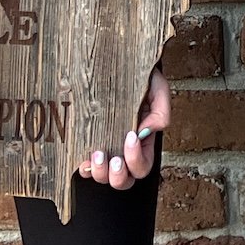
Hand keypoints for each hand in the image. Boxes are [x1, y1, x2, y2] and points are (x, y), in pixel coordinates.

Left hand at [85, 73, 168, 190]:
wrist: (119, 63)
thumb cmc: (139, 78)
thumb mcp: (157, 88)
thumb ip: (161, 109)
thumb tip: (148, 130)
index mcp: (144, 142)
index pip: (143, 165)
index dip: (137, 159)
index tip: (131, 136)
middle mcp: (125, 151)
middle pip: (125, 180)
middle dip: (119, 175)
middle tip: (114, 159)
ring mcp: (107, 149)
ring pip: (105, 178)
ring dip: (101, 173)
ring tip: (97, 155)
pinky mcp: (89, 144)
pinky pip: (86, 168)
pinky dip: (85, 169)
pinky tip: (83, 159)